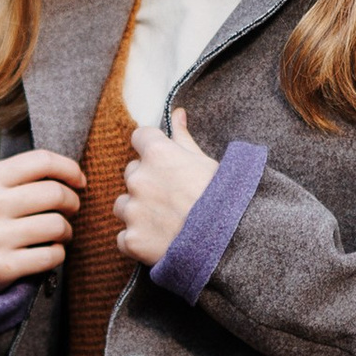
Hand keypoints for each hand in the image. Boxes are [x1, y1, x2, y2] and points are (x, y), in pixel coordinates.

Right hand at [0, 148, 85, 290]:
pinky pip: (52, 255)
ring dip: (67, 231)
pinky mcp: (1, 267)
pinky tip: (48, 251)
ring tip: (59, 233)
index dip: (70, 169)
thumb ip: (27, 175)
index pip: (42, 160)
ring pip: (58, 225)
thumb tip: (76, 175)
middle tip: (70, 210)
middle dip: (72, 202)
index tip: (80, 182)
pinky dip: (58, 253)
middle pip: (55, 193)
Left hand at [115, 107, 219, 265]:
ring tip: (167, 222)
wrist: (231, 243)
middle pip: (132, 173)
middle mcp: (139, 179)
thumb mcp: (207, 162)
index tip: (164, 161)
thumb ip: (183, 137)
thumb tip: (177, 112)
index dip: (152, 149)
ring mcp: (133, 211)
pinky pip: (125, 237)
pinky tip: (161, 242)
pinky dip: (138, 240)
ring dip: (138, 211)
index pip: (140, 137)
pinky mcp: (132, 240)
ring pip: (123, 205)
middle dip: (147, 182)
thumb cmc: (224, 199)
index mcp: (157, 154)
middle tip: (173, 197)